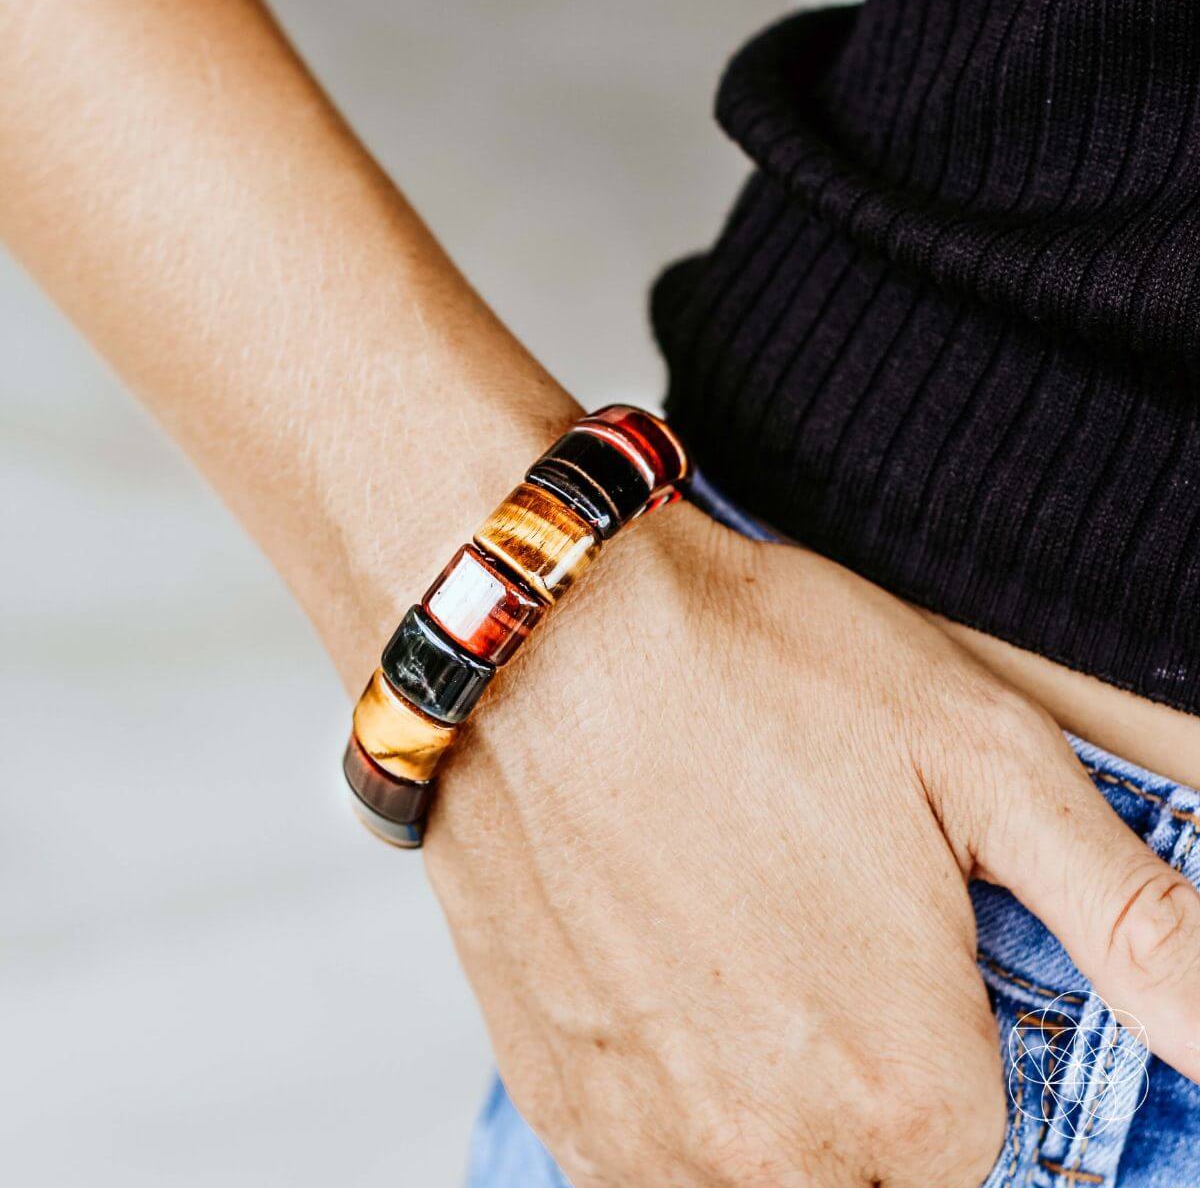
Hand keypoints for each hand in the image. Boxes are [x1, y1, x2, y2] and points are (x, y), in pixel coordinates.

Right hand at [396, 503, 1199, 1187]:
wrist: (544, 635)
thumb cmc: (752, 673)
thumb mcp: (981, 755)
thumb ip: (1132, 917)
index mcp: (904, 1084)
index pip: (978, 1148)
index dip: (947, 1037)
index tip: (903, 953)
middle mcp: (768, 1146)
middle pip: (866, 1173)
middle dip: (861, 1073)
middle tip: (815, 935)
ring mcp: (643, 1131)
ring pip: (752, 1174)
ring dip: (765, 1092)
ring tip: (734, 946)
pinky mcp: (553, 1090)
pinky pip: (642, 1154)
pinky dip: (670, 1088)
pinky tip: (662, 966)